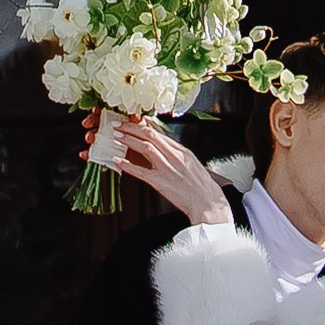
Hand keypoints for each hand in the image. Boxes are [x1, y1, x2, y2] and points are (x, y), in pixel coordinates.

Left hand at [108, 118, 234, 227]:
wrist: (207, 203)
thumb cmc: (202, 186)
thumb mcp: (192, 164)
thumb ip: (178, 155)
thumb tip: (164, 147)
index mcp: (182, 151)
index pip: (159, 133)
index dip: (143, 125)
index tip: (133, 121)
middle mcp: (174, 156)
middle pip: (150, 135)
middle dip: (132, 127)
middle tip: (119, 124)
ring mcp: (167, 169)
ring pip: (145, 147)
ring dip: (128, 140)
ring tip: (116, 136)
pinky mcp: (160, 182)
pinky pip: (140, 171)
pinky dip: (127, 165)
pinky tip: (117, 160)